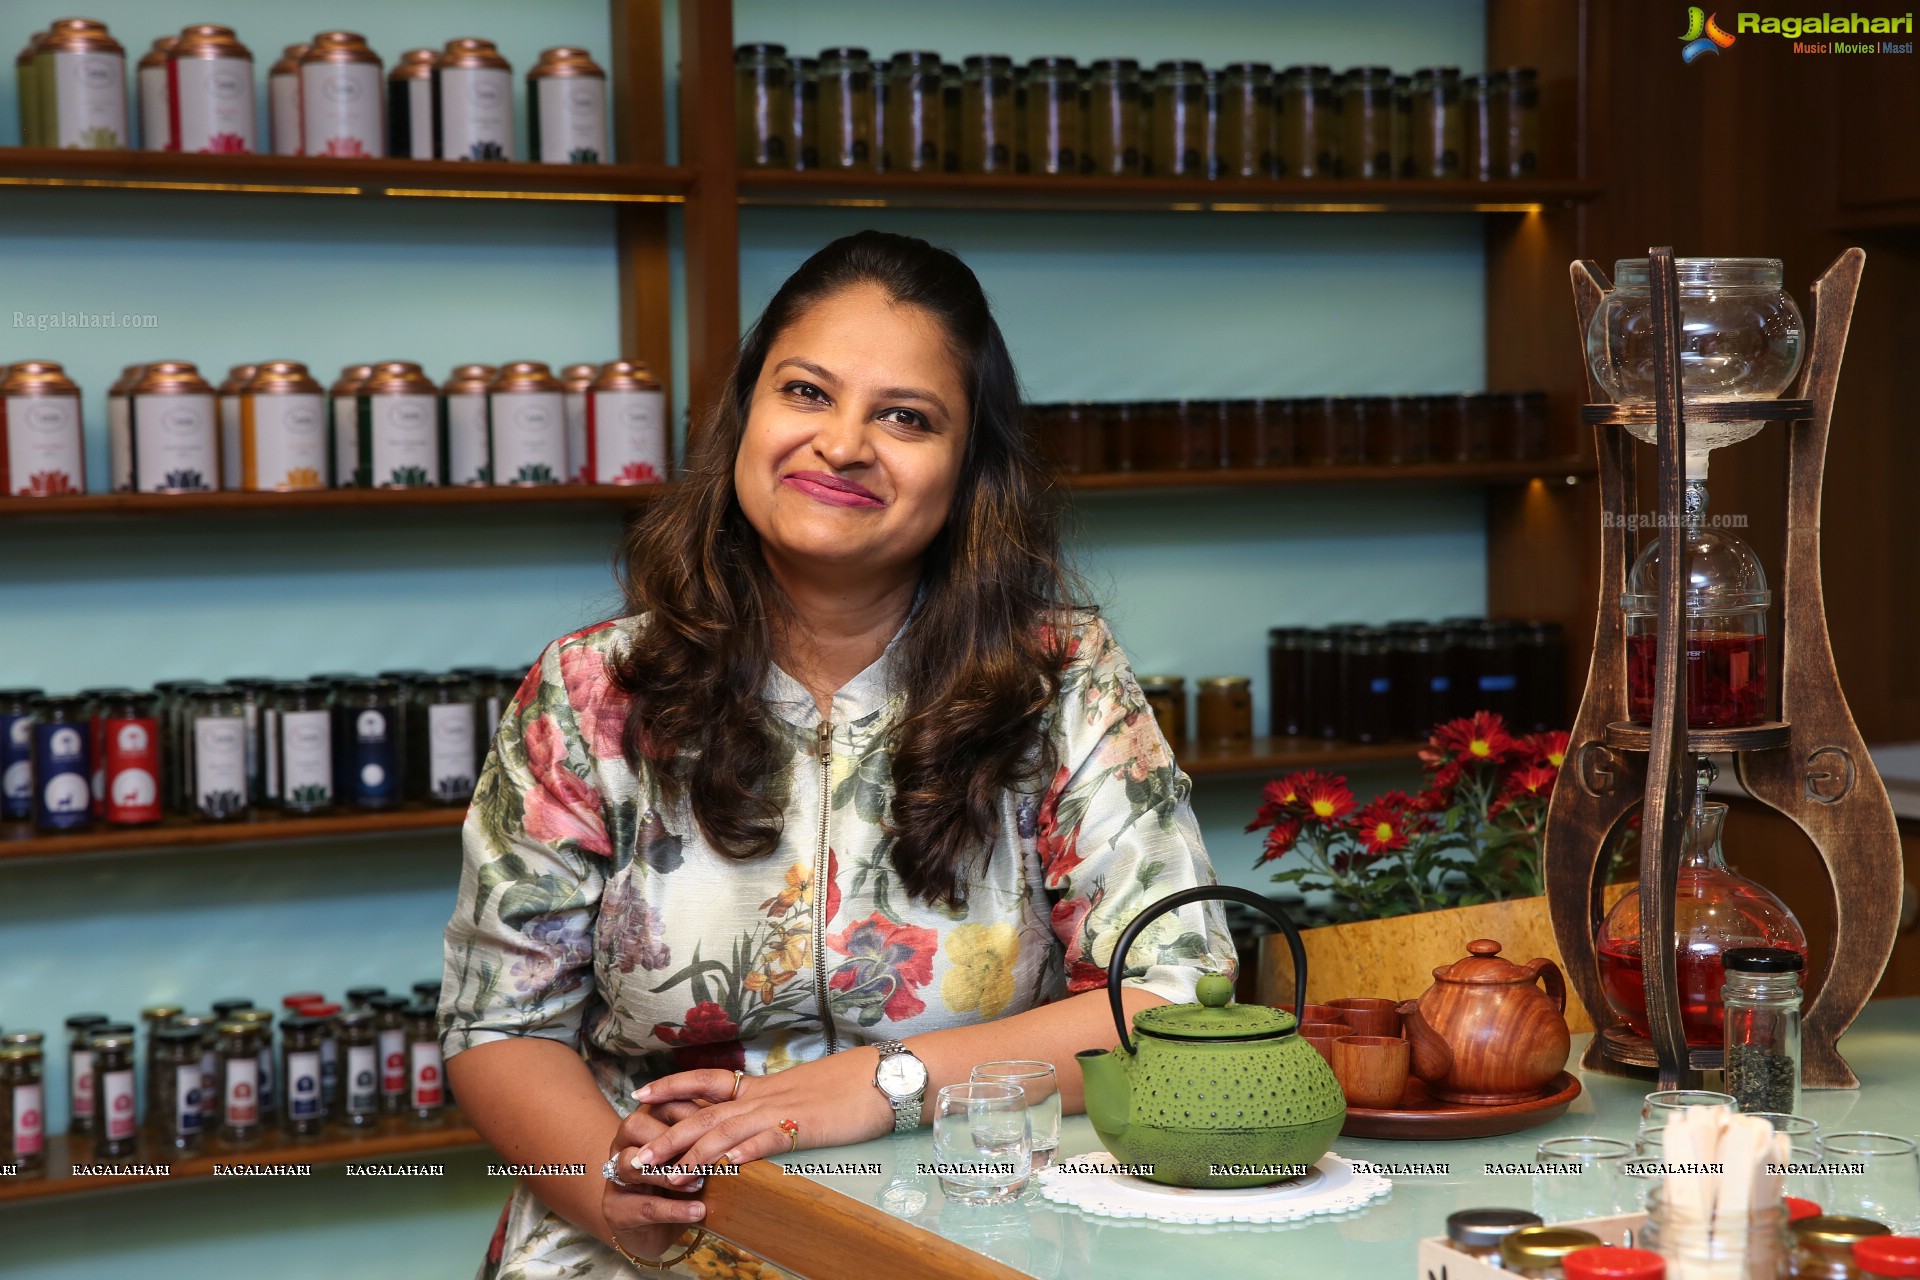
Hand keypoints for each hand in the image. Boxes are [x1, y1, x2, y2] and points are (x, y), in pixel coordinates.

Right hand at [603, 1105, 707, 1261]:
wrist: (652, 1229)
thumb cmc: (679, 1182)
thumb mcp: (693, 1155)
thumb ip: (705, 1136)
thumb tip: (736, 1125)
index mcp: (643, 1123)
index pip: (661, 1103)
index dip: (691, 1113)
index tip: (721, 1124)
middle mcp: (622, 1144)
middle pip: (636, 1125)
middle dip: (672, 1139)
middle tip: (705, 1153)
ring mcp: (614, 1177)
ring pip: (631, 1164)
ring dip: (668, 1173)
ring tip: (700, 1183)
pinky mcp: (615, 1210)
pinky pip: (643, 1206)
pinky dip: (674, 1209)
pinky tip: (698, 1211)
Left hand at [627, 1051, 895, 1169]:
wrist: (885, 1074)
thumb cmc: (850, 1086)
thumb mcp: (804, 1094)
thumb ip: (777, 1106)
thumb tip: (758, 1121)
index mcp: (764, 1087)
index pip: (708, 1082)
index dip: (672, 1087)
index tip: (641, 1094)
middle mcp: (766, 1096)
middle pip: (706, 1113)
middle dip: (668, 1136)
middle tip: (636, 1157)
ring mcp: (785, 1110)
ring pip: (729, 1129)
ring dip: (695, 1151)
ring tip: (668, 1172)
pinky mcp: (807, 1126)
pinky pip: (771, 1138)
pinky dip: (747, 1151)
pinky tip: (726, 1165)